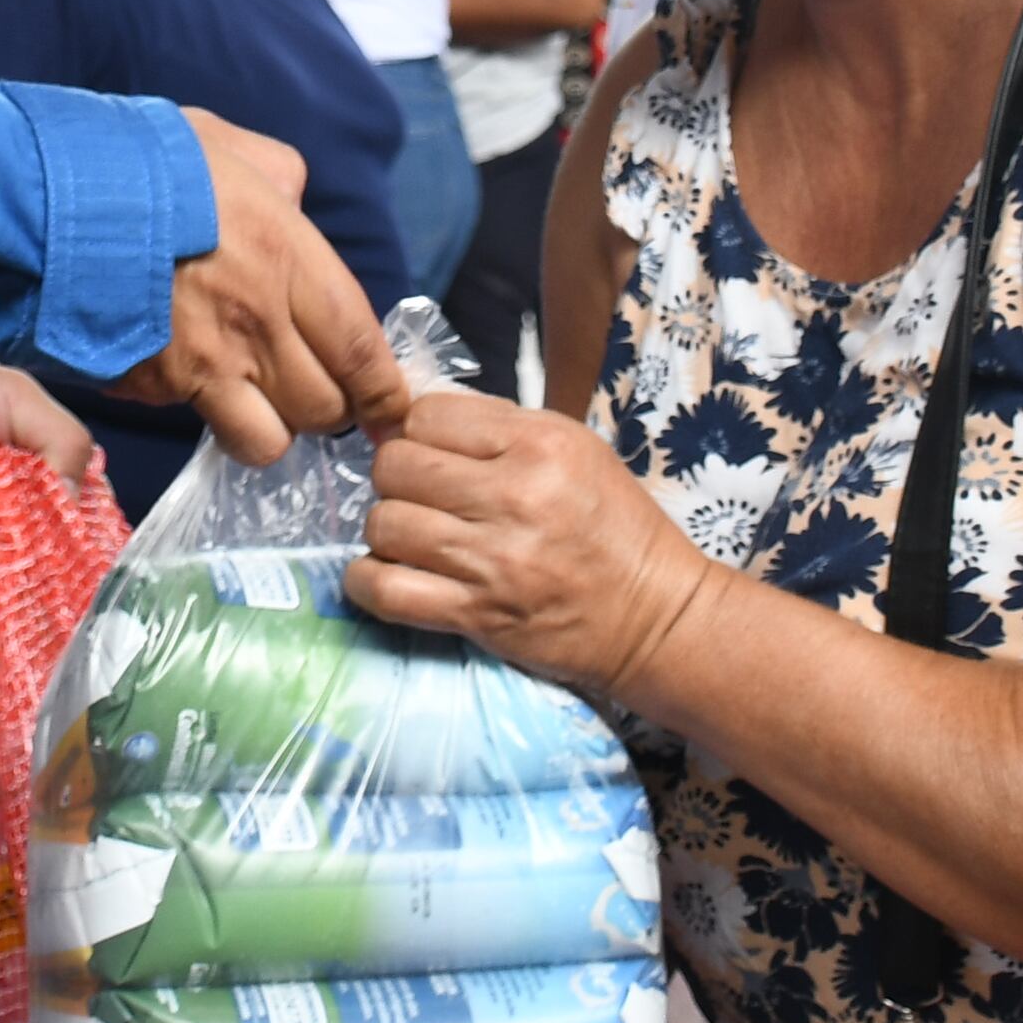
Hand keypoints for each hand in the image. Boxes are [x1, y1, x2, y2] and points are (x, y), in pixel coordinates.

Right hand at [121, 109, 407, 465]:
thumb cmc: (139, 162)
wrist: (45, 199)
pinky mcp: (152, 388)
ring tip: (253, 400)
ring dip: (269, 427)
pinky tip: (186, 380)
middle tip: (311, 388)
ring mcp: (202, 364)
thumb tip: (293, 205)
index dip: (384, 395)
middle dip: (327, 407)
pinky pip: (197, 424)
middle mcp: (255, 323)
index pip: (362, 351)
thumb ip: (279, 180)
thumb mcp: (227, 146)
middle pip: (324, 408)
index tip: (390, 412)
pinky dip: (202, 415)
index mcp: (287, 257)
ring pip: (268, 441)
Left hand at [343, 385, 720, 700]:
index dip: (415, 431)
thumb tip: (408, 408)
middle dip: (396, 478)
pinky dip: (367, 580)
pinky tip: (385, 573)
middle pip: (395, 464)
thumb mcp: (572, 449)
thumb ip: (494, 425)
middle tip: (419, 496)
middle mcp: (515, 494)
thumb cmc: (613, 526)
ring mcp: (493, 559)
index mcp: (539, 442)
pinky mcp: (478, 614)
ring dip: (386, 530)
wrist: (655, 615)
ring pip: (384, 523)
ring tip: (411, 537)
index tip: (430, 453)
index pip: (425, 413)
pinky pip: (384, 589)